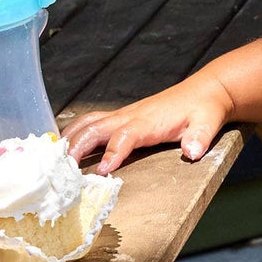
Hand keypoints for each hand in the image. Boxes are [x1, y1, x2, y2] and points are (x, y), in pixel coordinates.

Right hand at [61, 72, 232, 174]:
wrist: (206, 91)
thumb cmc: (205, 109)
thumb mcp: (208, 123)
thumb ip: (200, 137)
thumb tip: (192, 152)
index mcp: (149, 121)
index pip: (125, 136)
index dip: (112, 153)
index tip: (103, 171)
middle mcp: (131, 116)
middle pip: (96, 129)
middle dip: (77, 147)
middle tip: (61, 169)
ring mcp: (125, 115)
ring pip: (89, 123)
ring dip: (71, 137)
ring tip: (54, 157)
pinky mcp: (124, 116)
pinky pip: (93, 121)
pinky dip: (76, 130)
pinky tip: (65, 142)